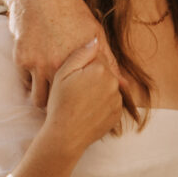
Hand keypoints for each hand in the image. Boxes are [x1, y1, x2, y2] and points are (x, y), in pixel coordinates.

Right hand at [0, 0, 117, 107]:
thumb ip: (108, 61)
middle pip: (58, 102)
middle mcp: (58, 65)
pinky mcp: (21, 59)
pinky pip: (26, 83)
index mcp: (80, 61)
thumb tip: (125, 85)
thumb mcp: (95, 33)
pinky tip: (38, 74)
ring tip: (50, 92)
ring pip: (39, 98)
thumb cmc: (71, 12)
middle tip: (64, 101)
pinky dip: (31, 82)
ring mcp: (37, 63)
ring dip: (44, 97)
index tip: (81, 104)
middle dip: (61, 104)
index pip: (82, 97)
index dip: (81, 103)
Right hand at [41, 40, 123, 155]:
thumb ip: (80, 53)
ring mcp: (117, 99)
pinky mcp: (117, 114)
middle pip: (104, 71)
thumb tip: (94, 40)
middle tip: (75, 88)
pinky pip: (111, 102)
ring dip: (97, 90)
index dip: (83, 64)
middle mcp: (113, 83)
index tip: (75, 72)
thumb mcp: (62, 73)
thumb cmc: (59, 103)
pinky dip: (101, 103)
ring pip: (108, 86)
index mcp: (100, 69)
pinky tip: (86, 109)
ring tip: (80, 101)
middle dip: (91, 76)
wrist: (64, 136)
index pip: (97, 56)